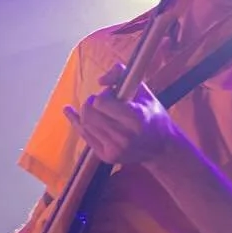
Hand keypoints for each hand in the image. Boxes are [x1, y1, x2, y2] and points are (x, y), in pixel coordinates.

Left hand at [63, 63, 179, 166]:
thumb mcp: (144, 92)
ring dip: (88, 112)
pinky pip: (84, 135)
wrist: (162, 149)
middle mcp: (123, 136)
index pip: (101, 102)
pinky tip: (69, 111)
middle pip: (89, 114)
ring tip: (98, 108)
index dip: (104, 94)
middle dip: (92, 102)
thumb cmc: (154, 117)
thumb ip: (122, 75)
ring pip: (84, 124)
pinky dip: (77, 121)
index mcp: (135, 119)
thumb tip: (100, 81)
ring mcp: (113, 149)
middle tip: (103, 101)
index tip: (113, 94)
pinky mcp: (106, 157)